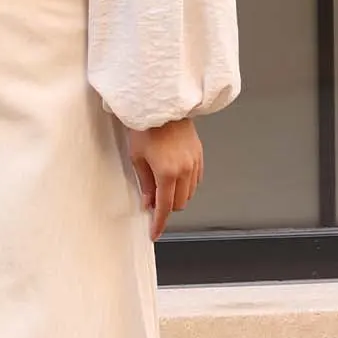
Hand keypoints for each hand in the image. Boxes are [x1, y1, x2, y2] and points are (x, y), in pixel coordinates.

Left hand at [127, 118, 203, 240]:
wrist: (161, 104)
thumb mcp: (137, 157)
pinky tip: (175, 178)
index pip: (164, 207)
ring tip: (162, 186)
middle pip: (178, 203)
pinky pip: (196, 179)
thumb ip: (145, 183)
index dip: (159, 223)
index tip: (155, 233)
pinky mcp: (199, 154)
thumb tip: (149, 202)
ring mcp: (194, 162)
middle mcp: (185, 170)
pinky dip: (186, 184)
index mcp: (167, 173)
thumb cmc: (145, 127)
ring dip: (177, 196)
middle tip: (152, 200)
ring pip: (189, 193)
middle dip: (166, 207)